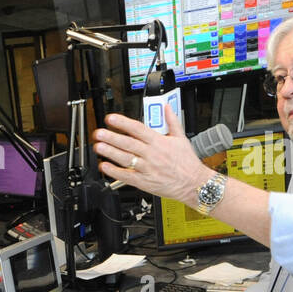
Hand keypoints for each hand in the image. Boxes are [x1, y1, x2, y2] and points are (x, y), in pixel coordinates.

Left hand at [93, 111, 208, 203]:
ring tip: (98, 146)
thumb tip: (166, 107)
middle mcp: (152, 154)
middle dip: (112, 137)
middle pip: (128, 143)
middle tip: (99, 133)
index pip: (138, 129)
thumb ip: (172, 121)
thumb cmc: (187, 163)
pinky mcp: (144, 182)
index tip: (111, 119)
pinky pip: (127, 176)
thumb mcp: (181, 138)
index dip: (123, 123)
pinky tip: (104, 166)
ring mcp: (147, 168)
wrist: (193, 184)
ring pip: (125, 158)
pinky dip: (114, 172)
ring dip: (110, 152)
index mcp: (159, 142)